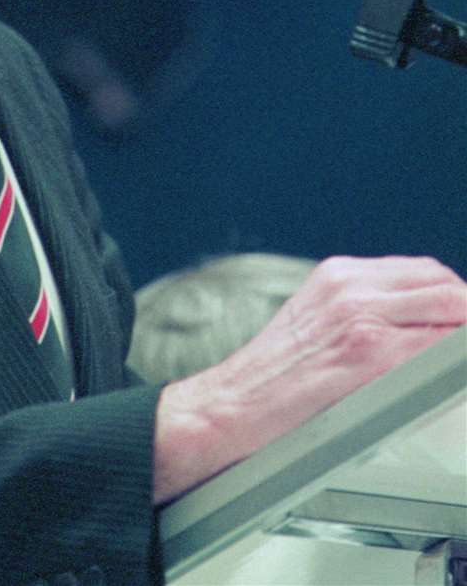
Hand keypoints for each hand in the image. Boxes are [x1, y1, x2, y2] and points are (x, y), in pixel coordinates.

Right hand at [152, 254, 466, 504]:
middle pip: (441, 282)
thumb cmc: (271, 379)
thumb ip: (361, 313)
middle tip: (462, 345)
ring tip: (459, 362)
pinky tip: (451, 379)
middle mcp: (350, 286)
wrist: (233, 405)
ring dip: (462, 332)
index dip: (452, 297)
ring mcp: (361, 316)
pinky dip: (455, 359)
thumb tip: (413, 327)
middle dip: (462, 311)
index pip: (423, 271)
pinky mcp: (369, 354)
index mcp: (338, 275)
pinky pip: (438, 346)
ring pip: (449, 305)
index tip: (458, 324)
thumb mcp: (314, 322)